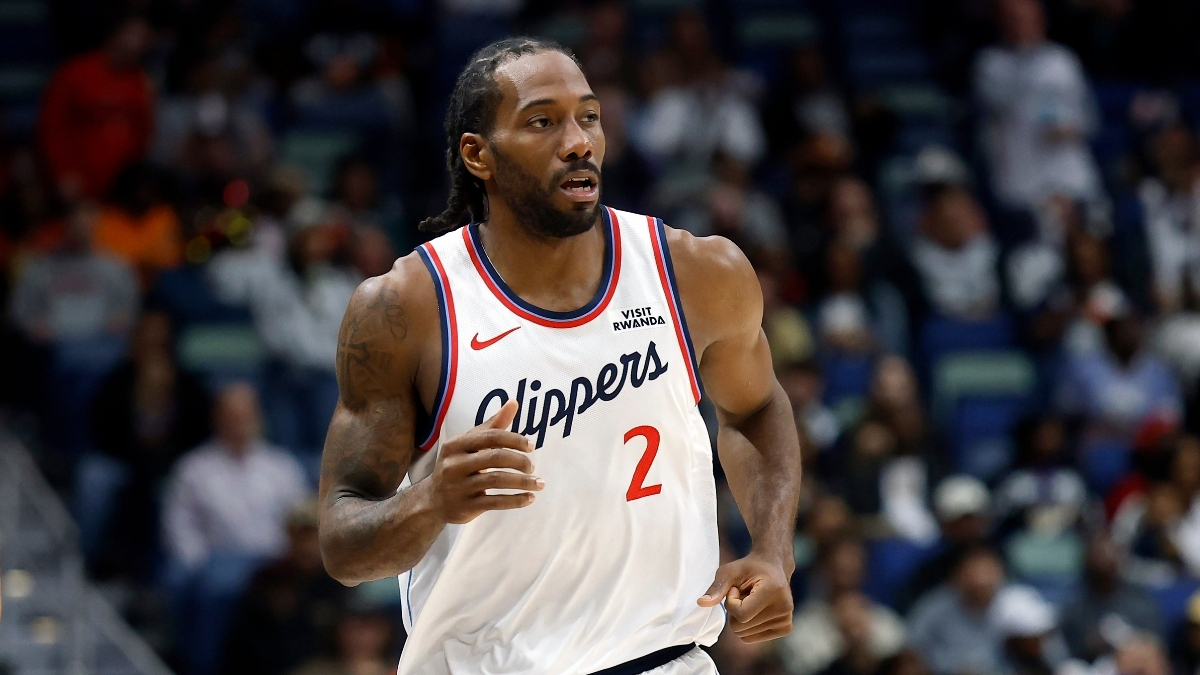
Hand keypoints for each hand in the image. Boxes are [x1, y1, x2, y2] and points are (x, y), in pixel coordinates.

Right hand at [429, 400, 541, 523]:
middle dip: (519, 461)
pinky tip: (529, 498)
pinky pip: (495, 502)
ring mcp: (459, 487)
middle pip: (495, 457)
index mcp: (456, 445)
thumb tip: (514, 402)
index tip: (531, 446)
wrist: (432, 501)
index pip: (490, 436)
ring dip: (523, 482)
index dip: (514, 439)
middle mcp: (455, 464)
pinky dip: (516, 500)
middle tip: (532, 466)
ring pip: (497, 480)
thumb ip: (492, 425)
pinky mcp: (465, 506)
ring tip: (538, 483)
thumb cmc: (457, 466)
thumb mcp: (469, 444)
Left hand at [697, 553, 792, 642]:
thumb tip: (701, 603)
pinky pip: (752, 638)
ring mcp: (786, 620)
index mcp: (773, 591)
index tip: (735, 589)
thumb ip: (717, 587)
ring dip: (742, 619)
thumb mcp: (729, 571)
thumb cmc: (749, 567)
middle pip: (741, 627)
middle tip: (744, 594)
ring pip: (746, 635)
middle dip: (735, 612)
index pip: (741, 615)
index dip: (731, 603)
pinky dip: (748, 626)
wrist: (773, 566)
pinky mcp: (786, 628)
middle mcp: (784, 607)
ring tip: (751, 600)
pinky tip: (756, 609)